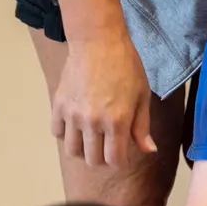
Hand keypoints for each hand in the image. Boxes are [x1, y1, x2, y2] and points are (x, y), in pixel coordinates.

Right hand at [51, 32, 157, 167]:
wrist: (98, 42)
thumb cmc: (127, 66)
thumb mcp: (142, 95)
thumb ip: (142, 126)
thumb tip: (149, 151)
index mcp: (117, 121)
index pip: (114, 160)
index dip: (120, 162)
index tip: (122, 156)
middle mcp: (93, 122)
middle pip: (92, 159)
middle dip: (103, 158)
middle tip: (108, 147)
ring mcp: (73, 115)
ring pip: (72, 151)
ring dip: (83, 150)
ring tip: (92, 139)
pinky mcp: (58, 106)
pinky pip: (57, 133)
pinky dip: (66, 134)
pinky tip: (77, 125)